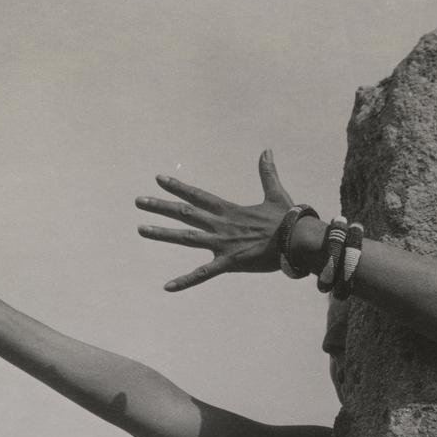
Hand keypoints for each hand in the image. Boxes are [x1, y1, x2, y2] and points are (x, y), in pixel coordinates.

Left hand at [136, 150, 294, 290]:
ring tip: (141, 229)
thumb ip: (267, 173)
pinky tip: (167, 286)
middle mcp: (221, 225)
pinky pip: (203, 274)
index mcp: (229, 210)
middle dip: (160, 206)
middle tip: (138, 201)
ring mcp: (223, 244)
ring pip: (186, 238)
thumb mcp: (275, 193)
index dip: (178, 187)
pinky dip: (185, 281)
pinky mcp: (229, 262)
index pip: (197, 195)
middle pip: (185, 213)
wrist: (297, 240)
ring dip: (162, 233)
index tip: (159, 179)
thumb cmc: (288, 219)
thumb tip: (267, 150)